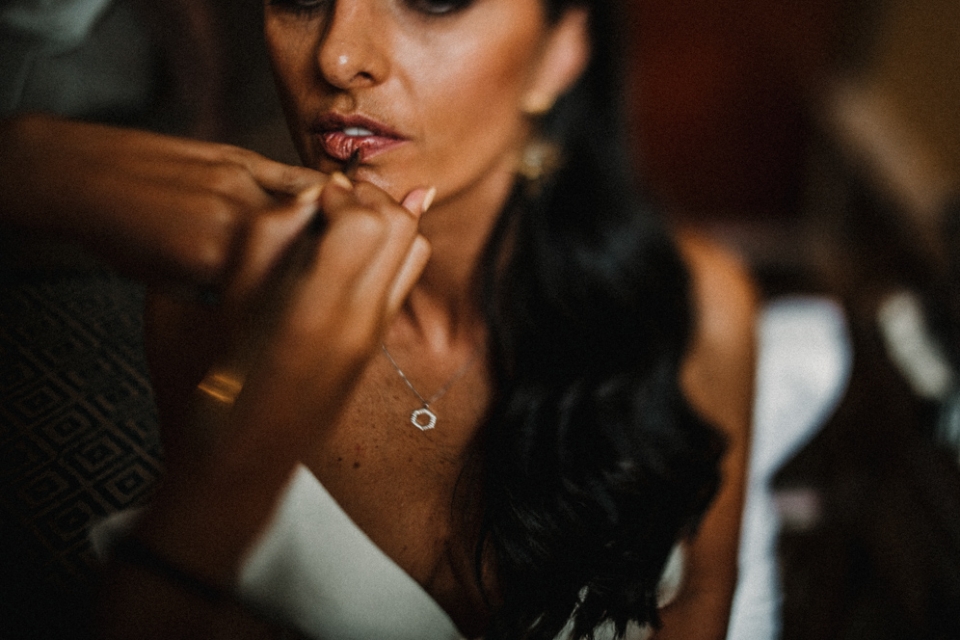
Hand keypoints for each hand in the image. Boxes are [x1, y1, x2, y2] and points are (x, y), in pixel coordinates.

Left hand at [0, 114, 322, 286]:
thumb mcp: (169, 284)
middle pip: (308, 248)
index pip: (285, 285)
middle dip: (327, 264)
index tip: (320, 305)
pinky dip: (316, 190)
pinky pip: (294, 177)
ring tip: (346, 241)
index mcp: (217, 263)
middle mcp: (235, 222)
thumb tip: (264, 301)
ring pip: (309, 211)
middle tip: (342, 275)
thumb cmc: (118, 236)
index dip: (308, 297)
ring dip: (329, 228)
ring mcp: (240, 185)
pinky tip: (333, 200)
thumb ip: (223, 292)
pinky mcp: (239, 158)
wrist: (81, 178)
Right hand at [139, 175, 431, 583]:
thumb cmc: (211, 388)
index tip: (309, 195)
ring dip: (385, 223)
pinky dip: (387, 252)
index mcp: (321, 308)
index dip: (339, 192)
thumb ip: (265, 241)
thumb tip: (305, 199)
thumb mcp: (223, 303)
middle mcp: (361, 322)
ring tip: (341, 219)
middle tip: (331, 197)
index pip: (368, 220)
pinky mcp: (370, 349)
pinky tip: (349, 247)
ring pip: (411, 255)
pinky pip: (400, 284)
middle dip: (370, 199)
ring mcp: (371, 338)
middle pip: (403, 230)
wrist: (237, 465)